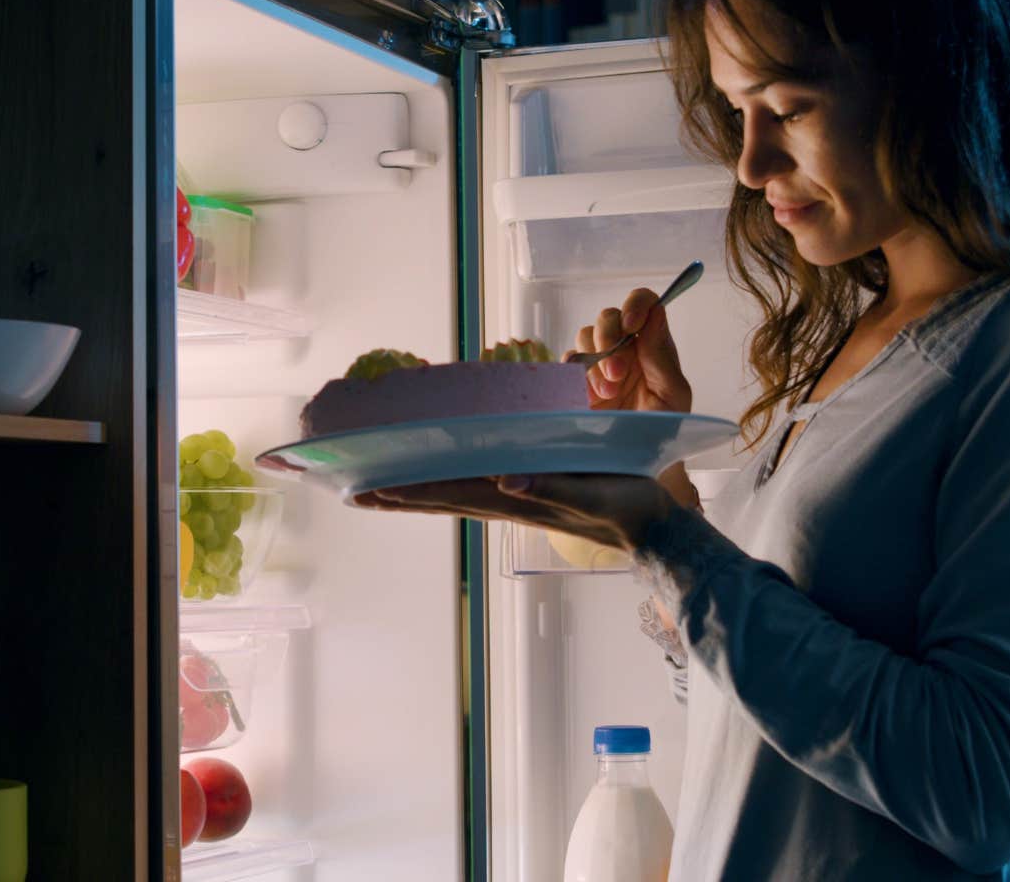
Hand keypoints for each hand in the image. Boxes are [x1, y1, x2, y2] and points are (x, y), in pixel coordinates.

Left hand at [350, 472, 686, 551]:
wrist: (655, 530)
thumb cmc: (627, 508)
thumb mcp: (591, 494)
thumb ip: (551, 488)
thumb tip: (505, 479)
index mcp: (516, 500)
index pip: (449, 494)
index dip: (408, 491)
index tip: (369, 487)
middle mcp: (508, 503)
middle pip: (440, 499)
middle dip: (397, 496)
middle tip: (354, 493)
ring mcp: (517, 503)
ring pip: (453, 498)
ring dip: (415, 495)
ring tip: (378, 492)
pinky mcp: (531, 498)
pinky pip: (476, 492)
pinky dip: (447, 487)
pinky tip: (437, 482)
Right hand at [567, 289, 699, 506]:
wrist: (641, 465)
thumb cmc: (665, 430)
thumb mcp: (673, 393)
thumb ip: (662, 355)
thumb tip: (655, 313)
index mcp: (652, 344)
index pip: (644, 304)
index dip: (636, 304)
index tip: (633, 323)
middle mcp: (624, 348)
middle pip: (608, 317)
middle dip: (610, 338)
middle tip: (618, 372)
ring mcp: (597, 364)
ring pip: (584, 336)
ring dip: (595, 360)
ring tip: (608, 393)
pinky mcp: (576, 383)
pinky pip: (567, 363)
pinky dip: (576, 374)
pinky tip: (591, 397)